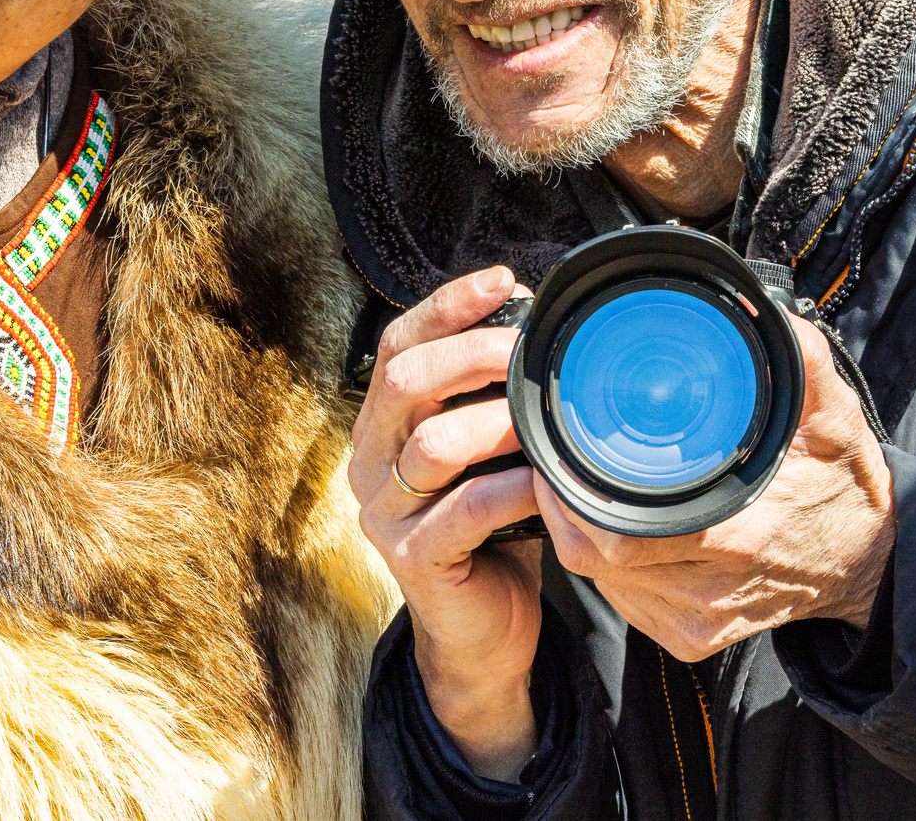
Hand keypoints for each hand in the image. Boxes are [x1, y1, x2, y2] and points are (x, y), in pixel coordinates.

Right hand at [348, 266, 544, 779]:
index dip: (445, 307)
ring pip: (432, 444)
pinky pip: (464, 512)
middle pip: (404, 381)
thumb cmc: (495, 529)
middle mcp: (369, 462)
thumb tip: (540, 326)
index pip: (398, 345)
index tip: (503, 281)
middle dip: (471, 353)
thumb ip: (490, 399)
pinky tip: (547, 480)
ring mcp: (385, 514)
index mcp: (381, 425)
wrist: (485, 633)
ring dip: (498, 421)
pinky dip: (512, 489)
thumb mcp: (486, 453)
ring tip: (547, 414)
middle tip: (528, 349)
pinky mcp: (413, 561)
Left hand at [537, 312, 893, 660]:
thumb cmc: (845, 487)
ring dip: (584, 531)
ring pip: (599, 581)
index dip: (575, 494)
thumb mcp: (836, 418)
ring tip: (590, 483)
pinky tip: (624, 525)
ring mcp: (697, 621)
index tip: (561, 449)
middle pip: (594, 557)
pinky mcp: (689, 636)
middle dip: (565, 505)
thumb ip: (802, 361)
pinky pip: (622, 598)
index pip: (619, 535)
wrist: (873, 567)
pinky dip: (607, 562)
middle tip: (561, 457)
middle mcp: (711, 591)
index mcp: (739, 538)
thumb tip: (763, 309)